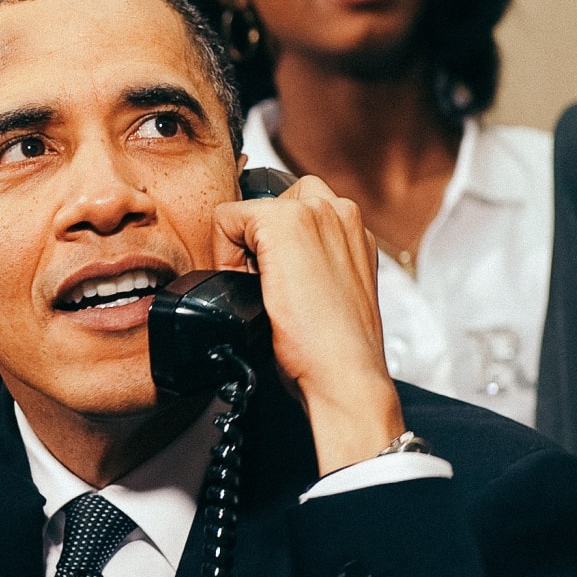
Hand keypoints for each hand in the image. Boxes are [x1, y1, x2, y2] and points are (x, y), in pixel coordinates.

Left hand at [211, 176, 404, 471]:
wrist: (344, 372)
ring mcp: (315, 212)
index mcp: (353, 230)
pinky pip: (226, 217)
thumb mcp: (328, 291)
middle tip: (261, 283)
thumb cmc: (335, 348)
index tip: (276, 282)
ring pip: (249, 210)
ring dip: (241, 246)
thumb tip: (271, 264)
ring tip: (257, 287)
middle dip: (257, 238)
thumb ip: (310, 264)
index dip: (272, 247)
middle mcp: (340, 211)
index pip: (294, 211)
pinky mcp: (285, 222)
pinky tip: (248, 285)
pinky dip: (223, 252)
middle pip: (271, 204)